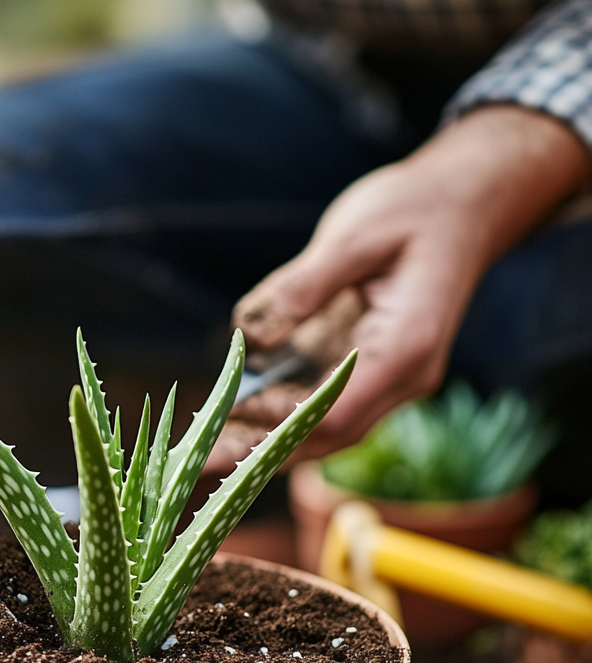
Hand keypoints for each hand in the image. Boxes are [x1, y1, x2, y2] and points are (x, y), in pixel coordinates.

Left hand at [206, 106, 590, 473]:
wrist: (466, 203)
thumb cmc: (415, 210)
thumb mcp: (355, 233)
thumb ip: (304, 283)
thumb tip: (253, 331)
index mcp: (407, 347)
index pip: (338, 410)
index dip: (280, 422)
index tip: (229, 419)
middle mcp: (403, 377)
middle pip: (326, 435)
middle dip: (260, 450)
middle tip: (197, 459)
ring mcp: (389, 379)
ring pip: (322, 430)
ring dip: (263, 441)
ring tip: (202, 448)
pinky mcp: (371, 370)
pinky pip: (321, 406)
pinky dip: (278, 415)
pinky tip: (233, 416)